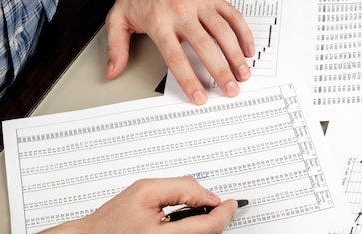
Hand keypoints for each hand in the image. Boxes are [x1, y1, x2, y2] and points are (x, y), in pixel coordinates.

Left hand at [105, 0, 254, 103]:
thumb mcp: (119, 17)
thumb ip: (116, 46)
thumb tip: (113, 71)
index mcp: (159, 23)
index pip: (176, 58)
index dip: (189, 80)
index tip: (199, 97)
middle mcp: (181, 12)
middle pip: (205, 47)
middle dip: (220, 71)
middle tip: (230, 90)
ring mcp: (200, 3)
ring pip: (223, 31)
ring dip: (235, 55)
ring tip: (242, 75)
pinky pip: (233, 15)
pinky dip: (243, 33)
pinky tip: (248, 50)